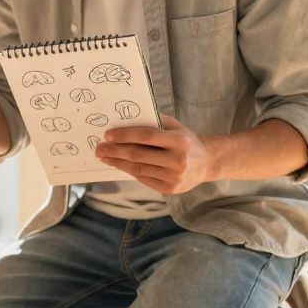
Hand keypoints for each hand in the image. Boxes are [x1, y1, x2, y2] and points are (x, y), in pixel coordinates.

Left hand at [94, 113, 217, 193]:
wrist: (208, 162)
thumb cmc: (186, 140)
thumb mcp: (175, 126)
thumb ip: (153, 122)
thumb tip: (124, 119)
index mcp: (179, 140)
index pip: (146, 136)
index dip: (125, 135)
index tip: (107, 135)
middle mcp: (178, 160)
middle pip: (139, 155)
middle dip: (115, 151)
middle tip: (99, 148)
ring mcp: (174, 177)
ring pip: (138, 169)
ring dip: (117, 163)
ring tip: (104, 157)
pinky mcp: (170, 189)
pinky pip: (143, 179)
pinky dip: (129, 171)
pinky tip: (118, 165)